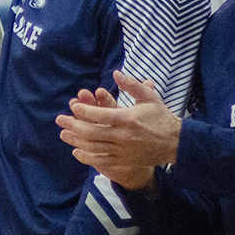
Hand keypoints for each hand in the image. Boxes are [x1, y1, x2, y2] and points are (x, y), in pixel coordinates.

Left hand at [55, 71, 178, 189]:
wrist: (175, 142)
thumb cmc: (160, 117)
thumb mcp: (149, 97)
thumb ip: (131, 85)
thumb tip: (116, 73)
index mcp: (128, 119)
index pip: (100, 115)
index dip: (84, 110)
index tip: (73, 105)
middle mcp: (123, 136)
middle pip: (91, 132)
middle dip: (73, 125)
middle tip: (59, 119)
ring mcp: (122, 151)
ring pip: (93, 147)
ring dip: (75, 141)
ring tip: (63, 134)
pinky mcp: (124, 161)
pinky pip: (100, 160)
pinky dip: (86, 157)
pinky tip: (76, 151)